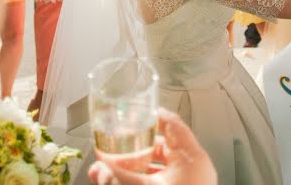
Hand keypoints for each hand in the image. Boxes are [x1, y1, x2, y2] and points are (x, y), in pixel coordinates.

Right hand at [88, 109, 216, 184]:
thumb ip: (117, 177)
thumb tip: (96, 169)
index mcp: (192, 158)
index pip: (172, 123)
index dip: (149, 115)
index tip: (129, 114)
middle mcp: (194, 169)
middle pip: (162, 146)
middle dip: (133, 147)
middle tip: (112, 145)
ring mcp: (190, 184)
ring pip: (158, 167)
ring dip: (134, 167)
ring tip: (108, 170)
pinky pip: (161, 182)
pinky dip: (142, 181)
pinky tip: (120, 183)